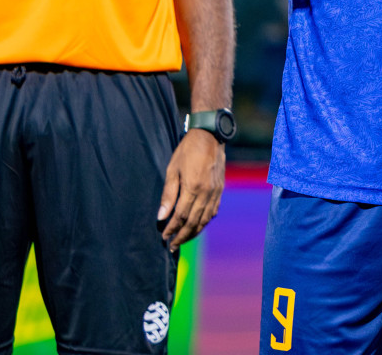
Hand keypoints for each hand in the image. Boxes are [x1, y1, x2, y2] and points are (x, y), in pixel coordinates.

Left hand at [158, 129, 225, 250]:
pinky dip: (205, 221)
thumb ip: (168, 194)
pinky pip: (213, 211)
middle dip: (182, 236)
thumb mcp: (172, 169)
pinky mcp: (220, 189)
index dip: (172, 228)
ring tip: (184, 239)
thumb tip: (161, 216)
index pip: (181, 215)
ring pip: (205, 219)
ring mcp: (215, 192)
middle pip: (194, 221)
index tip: (164, 236)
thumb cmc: (188, 150)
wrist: (210, 136)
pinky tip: (198, 225)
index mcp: (193, 187)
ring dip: (194, 232)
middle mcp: (207, 192)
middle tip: (172, 245)